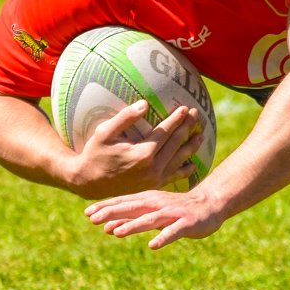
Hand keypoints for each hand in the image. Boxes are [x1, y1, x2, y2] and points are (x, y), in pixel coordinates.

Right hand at [63, 101, 201, 199]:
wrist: (88, 183)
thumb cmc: (94, 154)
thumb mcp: (104, 133)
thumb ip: (125, 118)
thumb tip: (144, 103)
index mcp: (142, 153)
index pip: (165, 132)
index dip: (176, 119)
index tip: (186, 108)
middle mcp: (152, 167)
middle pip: (176, 144)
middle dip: (188, 127)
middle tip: (197, 114)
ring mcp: (154, 178)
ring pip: (179, 160)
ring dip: (191, 147)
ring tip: (201, 135)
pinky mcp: (153, 186)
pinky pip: (174, 177)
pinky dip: (186, 170)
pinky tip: (194, 164)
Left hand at [84, 188, 225, 249]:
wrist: (210, 203)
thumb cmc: (177, 210)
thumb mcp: (152, 214)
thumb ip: (132, 220)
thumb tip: (107, 228)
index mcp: (148, 200)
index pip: (123, 202)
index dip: (105, 207)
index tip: (87, 213)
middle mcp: (158, 204)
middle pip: (132, 208)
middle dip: (112, 212)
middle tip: (93, 219)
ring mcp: (172, 213)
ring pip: (150, 219)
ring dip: (133, 225)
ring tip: (116, 232)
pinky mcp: (186, 223)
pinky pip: (173, 232)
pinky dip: (163, 237)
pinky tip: (153, 245)